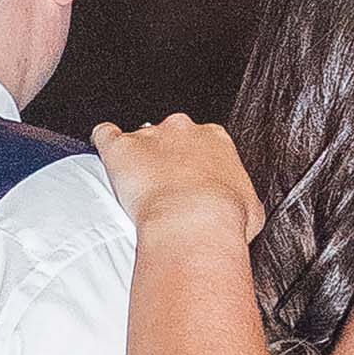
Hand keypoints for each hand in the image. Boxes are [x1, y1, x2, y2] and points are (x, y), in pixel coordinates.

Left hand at [94, 113, 262, 242]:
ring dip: (139, 158)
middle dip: (168, 158)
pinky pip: (105, 135)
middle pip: (172, 136)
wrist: (195, 224)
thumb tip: (239, 209)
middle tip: (167, 189)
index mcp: (217, 140)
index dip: (195, 163)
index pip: (204, 141)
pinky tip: (104, 151)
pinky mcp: (120, 148)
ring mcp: (151, 136)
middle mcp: (184, 131)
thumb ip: (239, 198)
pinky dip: (103, 142)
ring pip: (139, 137)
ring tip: (136, 185)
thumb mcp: (249, 211)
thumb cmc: (224, 219)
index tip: (192, 183)